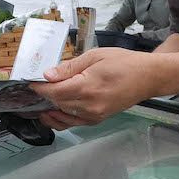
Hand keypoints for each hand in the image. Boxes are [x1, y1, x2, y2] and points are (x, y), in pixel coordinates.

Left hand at [29, 48, 155, 130]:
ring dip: (49, 110)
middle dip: (43, 97)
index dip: (39, 88)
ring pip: (63, 116)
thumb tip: (48, 74)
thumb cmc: (124, 62)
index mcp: (87, 87)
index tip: (29, 81)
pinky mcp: (98, 119)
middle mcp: (89, 106)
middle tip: (31, 89)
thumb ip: (70, 67)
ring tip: (37, 103)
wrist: (148, 77)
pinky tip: (53, 111)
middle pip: (57, 104)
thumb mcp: (95, 56)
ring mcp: (94, 115)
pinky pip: (74, 122)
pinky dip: (61, 118)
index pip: (54, 91)